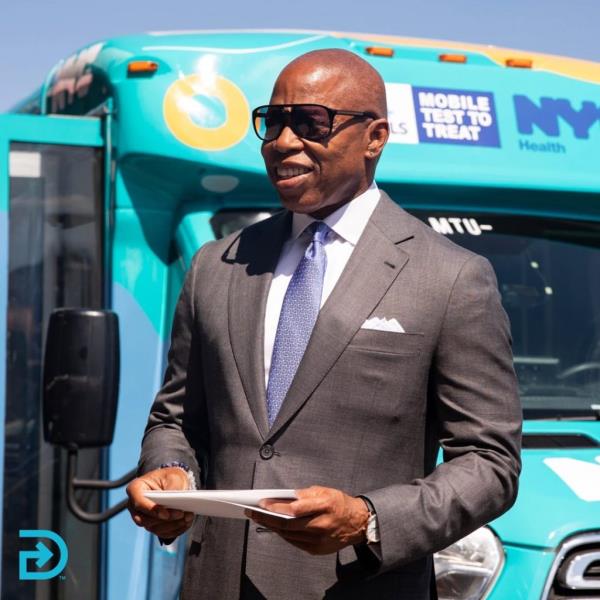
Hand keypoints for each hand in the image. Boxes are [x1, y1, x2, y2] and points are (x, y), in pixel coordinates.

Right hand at [126, 467, 194, 538]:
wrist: (171, 482)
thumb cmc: (170, 477)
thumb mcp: (173, 476)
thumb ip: (173, 487)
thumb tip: (176, 500)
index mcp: (135, 489)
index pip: (139, 503)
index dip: (152, 510)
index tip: (166, 515)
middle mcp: (134, 506)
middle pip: (145, 520)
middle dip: (165, 520)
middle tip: (182, 514)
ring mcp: (142, 517)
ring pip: (154, 528)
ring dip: (172, 525)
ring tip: (188, 518)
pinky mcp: (152, 525)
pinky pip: (161, 533)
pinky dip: (175, 530)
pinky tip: (186, 523)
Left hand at [247, 486, 368, 554]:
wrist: (358, 523)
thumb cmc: (339, 503)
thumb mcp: (325, 490)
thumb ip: (305, 494)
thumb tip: (285, 497)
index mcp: (325, 505)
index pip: (295, 508)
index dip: (276, 506)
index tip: (262, 503)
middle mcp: (322, 524)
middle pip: (289, 524)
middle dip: (267, 518)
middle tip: (253, 512)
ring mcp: (320, 539)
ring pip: (289, 535)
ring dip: (272, 527)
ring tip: (260, 519)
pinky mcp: (317, 549)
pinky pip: (295, 542)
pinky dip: (283, 534)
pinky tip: (275, 528)